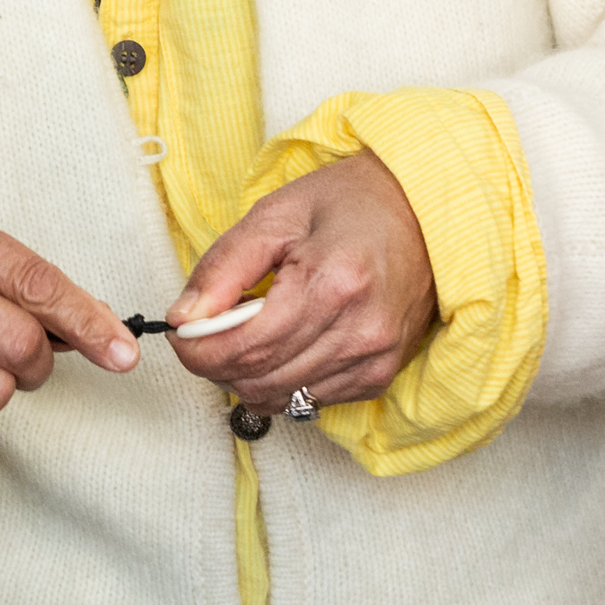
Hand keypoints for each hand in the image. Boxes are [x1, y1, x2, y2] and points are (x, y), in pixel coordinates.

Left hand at [164, 151, 435, 412]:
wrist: (424, 212)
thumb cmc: (351, 203)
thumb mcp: (275, 215)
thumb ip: (223, 268)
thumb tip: (183, 319)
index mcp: (332, 284)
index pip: (245, 347)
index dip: (198, 351)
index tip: (180, 335)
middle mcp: (359, 332)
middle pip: (258, 379)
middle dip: (217, 364)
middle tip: (208, 331)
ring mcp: (374, 360)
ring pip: (281, 398)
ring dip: (247, 376)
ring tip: (247, 333)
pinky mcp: (380, 376)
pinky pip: (309, 401)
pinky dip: (281, 381)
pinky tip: (284, 345)